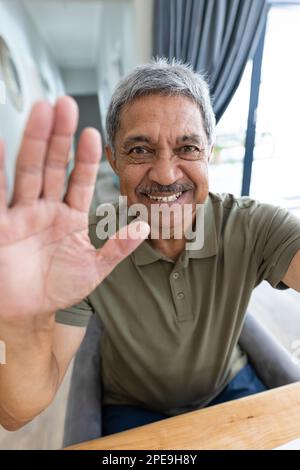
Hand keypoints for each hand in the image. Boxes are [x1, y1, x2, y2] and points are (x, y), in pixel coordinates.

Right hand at [0, 97, 148, 318]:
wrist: (28, 310)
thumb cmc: (57, 288)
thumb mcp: (93, 269)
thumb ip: (117, 248)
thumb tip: (143, 226)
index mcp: (68, 217)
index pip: (79, 181)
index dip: (84, 158)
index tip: (93, 134)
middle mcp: (44, 209)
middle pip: (52, 166)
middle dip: (58, 136)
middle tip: (65, 104)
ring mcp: (21, 214)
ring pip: (28, 171)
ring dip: (34, 141)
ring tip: (42, 111)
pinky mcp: (0, 224)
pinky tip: (2, 143)